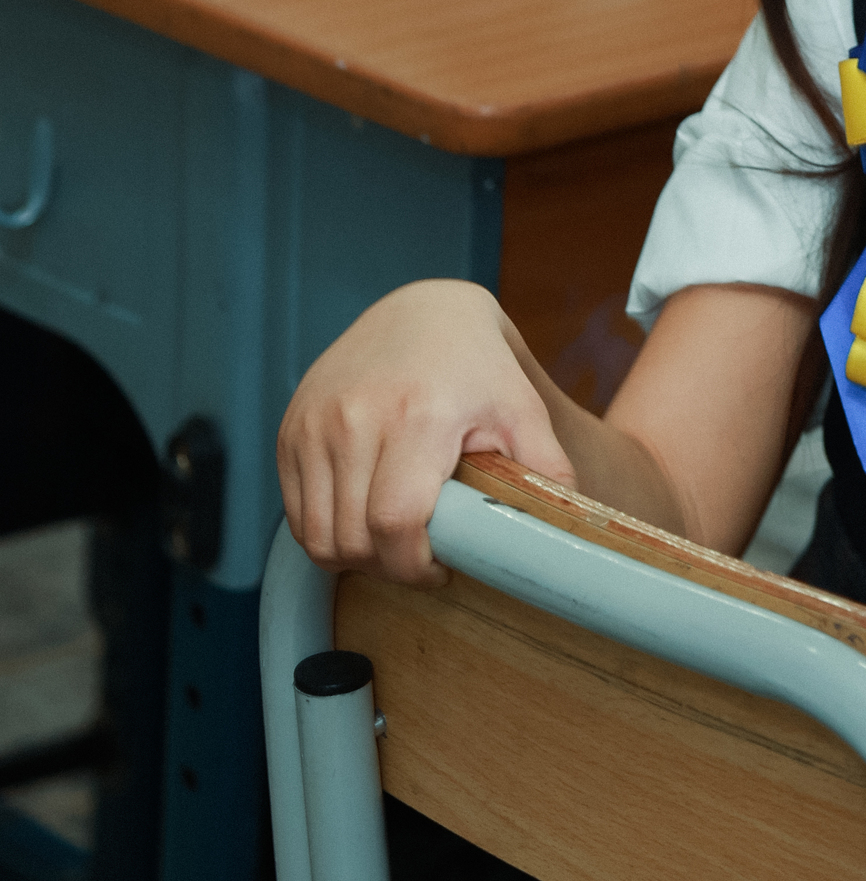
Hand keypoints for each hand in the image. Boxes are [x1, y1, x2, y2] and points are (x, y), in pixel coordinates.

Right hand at [277, 280, 574, 586]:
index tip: (441, 569)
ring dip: (354, 556)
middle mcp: (355, 417)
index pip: (395, 524)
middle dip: (388, 568)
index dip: (415, 566)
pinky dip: (326, 532)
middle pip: (353, 539)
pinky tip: (364, 517)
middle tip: (421, 558)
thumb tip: (559, 539)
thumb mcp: (522, 411)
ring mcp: (314, 422)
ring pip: (316, 536)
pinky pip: (296, 514)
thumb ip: (546, 472)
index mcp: (418, 415)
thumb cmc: (478, 367)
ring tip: (393, 541)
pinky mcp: (291, 429)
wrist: (421, 311)